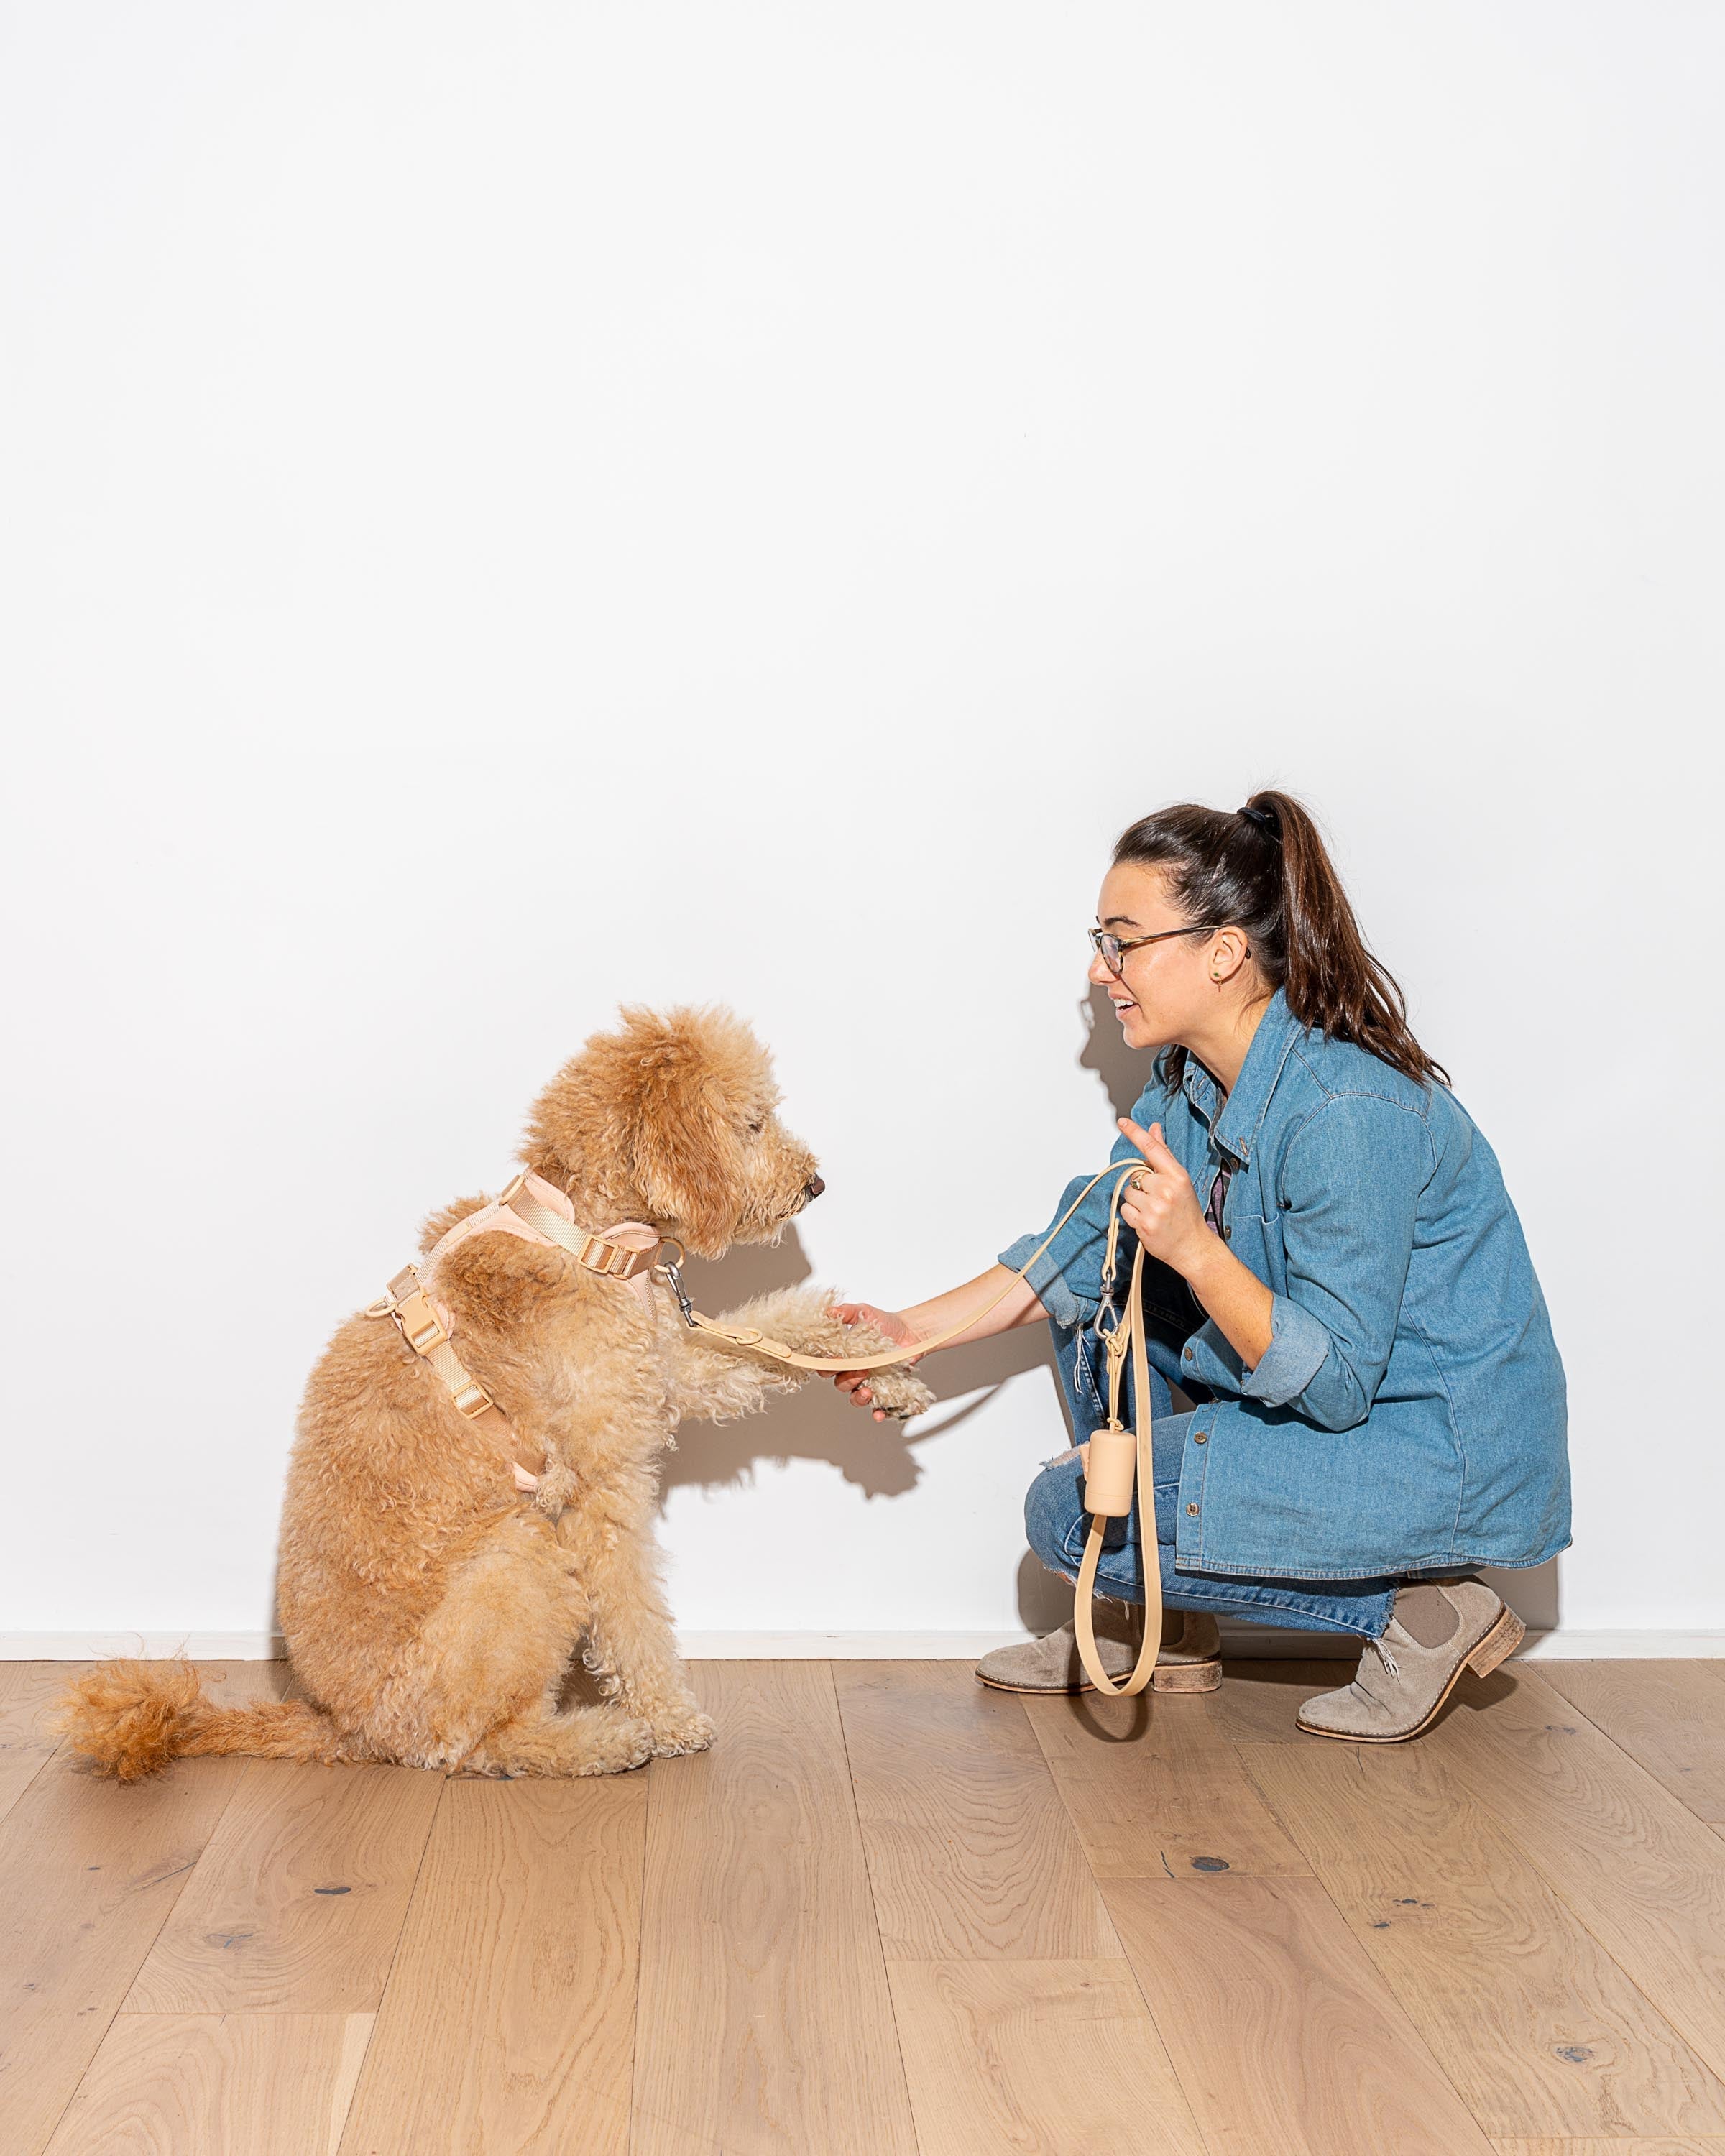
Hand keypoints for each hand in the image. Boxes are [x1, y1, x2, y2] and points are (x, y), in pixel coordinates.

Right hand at [828, 1302, 922, 1423]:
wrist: (910, 1332)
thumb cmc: (884, 1323)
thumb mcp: (864, 1313)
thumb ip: (846, 1312)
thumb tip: (829, 1312)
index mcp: (843, 1355)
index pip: (827, 1366)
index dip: (827, 1366)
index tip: (836, 1360)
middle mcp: (852, 1372)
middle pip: (840, 1383)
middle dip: (847, 1379)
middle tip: (860, 1370)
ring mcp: (867, 1383)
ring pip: (854, 1398)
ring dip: (858, 1398)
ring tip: (867, 1391)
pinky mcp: (883, 1391)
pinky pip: (877, 1407)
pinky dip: (877, 1413)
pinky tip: (879, 1414)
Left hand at [1115, 1117, 1209, 1275]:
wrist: (1193, 1247)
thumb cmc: (1186, 1213)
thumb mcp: (1180, 1181)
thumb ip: (1164, 1154)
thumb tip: (1154, 1128)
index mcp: (1178, 1176)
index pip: (1153, 1148)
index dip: (1135, 1133)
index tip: (1122, 1122)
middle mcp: (1166, 1190)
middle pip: (1135, 1174)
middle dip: (1141, 1185)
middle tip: (1156, 1198)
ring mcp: (1155, 1208)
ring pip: (1128, 1192)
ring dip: (1136, 1201)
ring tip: (1153, 1211)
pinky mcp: (1144, 1224)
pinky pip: (1125, 1210)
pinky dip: (1132, 1215)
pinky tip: (1147, 1220)